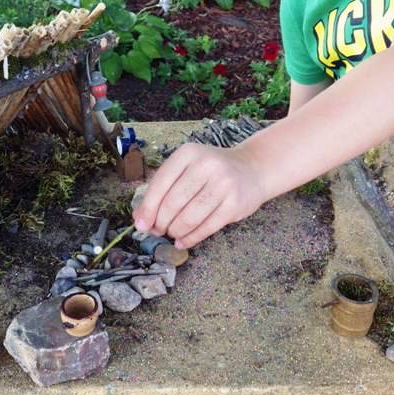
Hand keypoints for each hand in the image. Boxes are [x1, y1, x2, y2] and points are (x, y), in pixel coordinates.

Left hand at [132, 142, 266, 249]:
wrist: (252, 168)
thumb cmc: (212, 170)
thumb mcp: (187, 168)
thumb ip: (163, 188)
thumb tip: (140, 218)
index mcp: (188, 153)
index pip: (160, 184)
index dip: (148, 208)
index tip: (141, 224)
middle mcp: (206, 165)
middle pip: (173, 203)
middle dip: (160, 222)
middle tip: (158, 230)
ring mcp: (223, 185)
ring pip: (189, 218)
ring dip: (175, 231)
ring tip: (172, 233)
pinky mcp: (235, 205)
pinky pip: (206, 228)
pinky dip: (191, 238)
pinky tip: (183, 241)